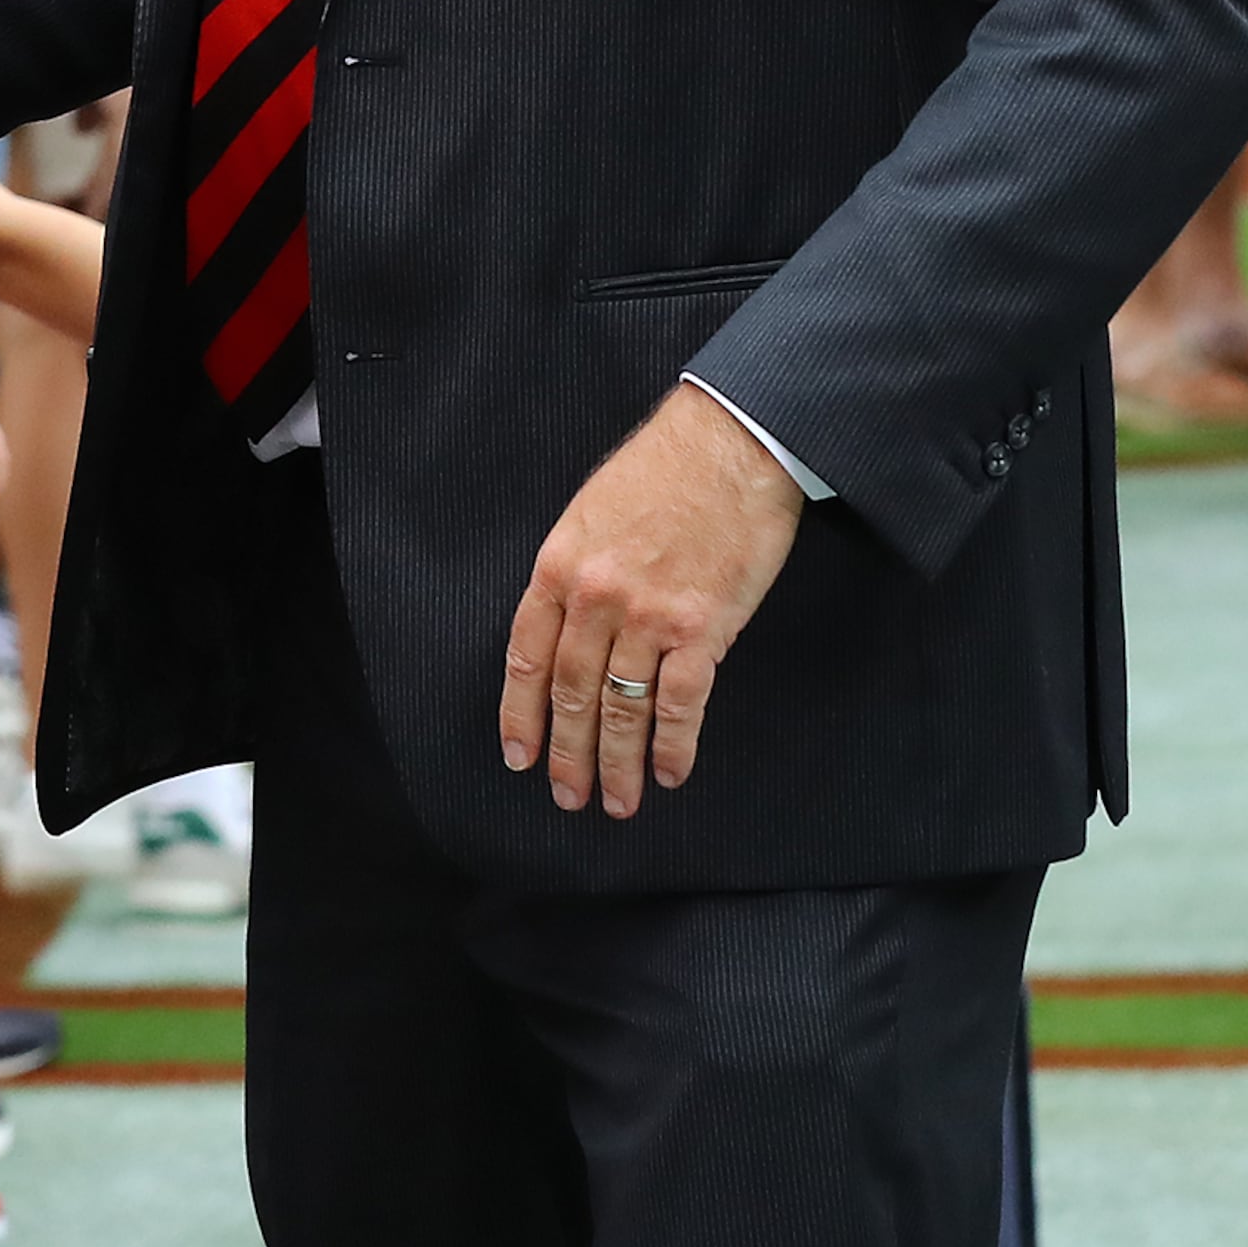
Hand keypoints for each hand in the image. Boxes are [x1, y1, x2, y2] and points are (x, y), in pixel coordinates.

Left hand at [501, 383, 807, 820]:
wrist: (730, 444)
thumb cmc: (662, 470)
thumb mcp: (589, 513)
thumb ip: (573, 571)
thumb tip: (566, 627)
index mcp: (558, 566)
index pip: (527, 657)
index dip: (521, 713)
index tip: (518, 756)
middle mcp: (594, 598)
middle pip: (571, 693)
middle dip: (567, 752)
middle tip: (567, 796)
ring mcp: (647, 617)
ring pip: (621, 708)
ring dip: (618, 762)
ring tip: (618, 802)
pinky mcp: (701, 628)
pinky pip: (681, 704)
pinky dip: (674, 746)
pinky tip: (671, 773)